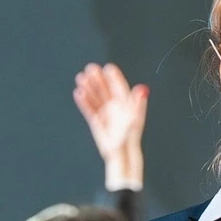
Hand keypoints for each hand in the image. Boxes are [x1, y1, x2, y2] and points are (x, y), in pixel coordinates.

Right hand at [72, 63, 147, 187]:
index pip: (119, 87)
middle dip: (98, 79)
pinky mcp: (96, 120)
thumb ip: (137, 103)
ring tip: (80, 77)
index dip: (114, 77)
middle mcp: (115, 106)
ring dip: (88, 87)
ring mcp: (105, 113)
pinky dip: (83, 101)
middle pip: (105, 89)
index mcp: (126, 104)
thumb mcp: (134, 118)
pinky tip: (78, 93)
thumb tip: (142, 90)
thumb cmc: (130, 136)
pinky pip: (89, 108)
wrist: (121, 153)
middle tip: (90, 68)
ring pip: (95, 97)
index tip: (108, 67)